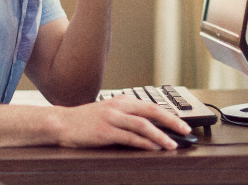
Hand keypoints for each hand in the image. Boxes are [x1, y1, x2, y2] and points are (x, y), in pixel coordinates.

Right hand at [53, 96, 191, 150]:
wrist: (62, 123)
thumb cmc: (85, 120)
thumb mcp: (108, 112)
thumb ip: (127, 117)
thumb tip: (150, 128)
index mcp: (121, 100)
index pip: (151, 105)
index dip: (169, 115)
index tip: (182, 124)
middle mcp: (118, 106)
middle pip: (151, 111)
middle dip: (171, 122)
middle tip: (185, 130)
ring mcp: (111, 118)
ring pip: (142, 125)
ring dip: (160, 135)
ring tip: (172, 144)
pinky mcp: (104, 132)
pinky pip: (128, 138)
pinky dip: (143, 143)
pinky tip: (152, 148)